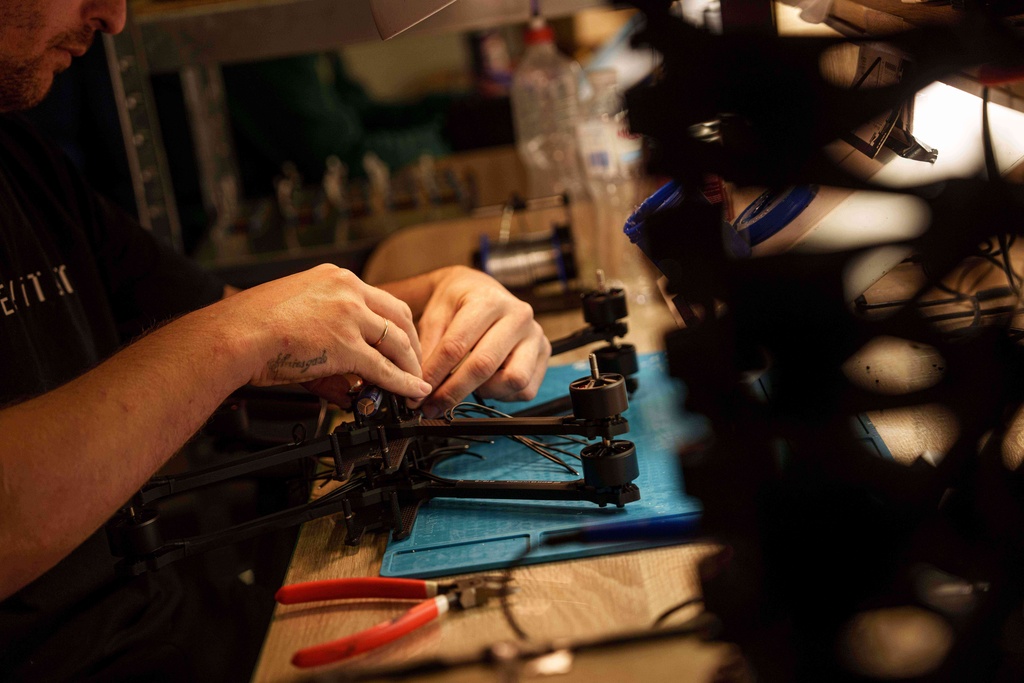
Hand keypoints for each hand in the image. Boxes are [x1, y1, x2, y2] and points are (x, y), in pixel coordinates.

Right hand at [221, 264, 431, 404]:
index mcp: (335, 278)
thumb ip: (327, 334)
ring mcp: (349, 316)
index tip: (401, 340)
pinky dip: (402, 382)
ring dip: (411, 364)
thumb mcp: (297, 313)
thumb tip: (341, 371)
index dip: (396, 324)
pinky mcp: (346, 345)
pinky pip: (383, 367)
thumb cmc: (251, 325)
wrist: (234, 334)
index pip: (380, 299)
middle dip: (412, 343)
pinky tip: (411, 391)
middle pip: (399, 316)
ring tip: (415, 381)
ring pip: (397, 341)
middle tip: (415, 363)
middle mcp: (347, 290)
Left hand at [412, 266, 550, 415]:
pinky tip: (488, 381)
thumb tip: (420, 384)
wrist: (482, 288)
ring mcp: (535, 336)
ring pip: (514, 380)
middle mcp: (518, 317)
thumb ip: (428, 347)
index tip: (418, 390)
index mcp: (489, 301)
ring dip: (485, 391)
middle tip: (431, 405)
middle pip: (484, 365)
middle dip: (453, 391)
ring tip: (468, 383)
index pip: (457, 345)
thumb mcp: (436, 314)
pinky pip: (526, 390)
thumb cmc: (459, 301)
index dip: (434, 373)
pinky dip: (503, 394)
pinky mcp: (544, 354)